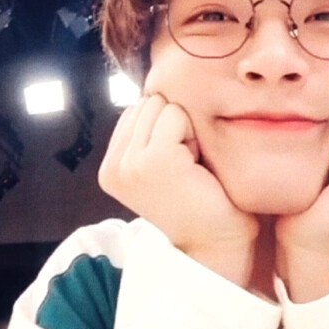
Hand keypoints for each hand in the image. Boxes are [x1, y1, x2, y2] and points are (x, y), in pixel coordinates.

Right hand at [99, 95, 258, 282]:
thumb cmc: (199, 197)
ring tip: (189, 167)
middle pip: (149, 102)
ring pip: (163, 105)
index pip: (138, 108)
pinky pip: (177, 114)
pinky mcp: (153, 160)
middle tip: (186, 167)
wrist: (217, 242)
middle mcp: (113, 166)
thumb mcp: (160, 160)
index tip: (176, 166)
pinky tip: (194, 167)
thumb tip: (155, 87)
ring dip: (184, 129)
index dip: (165, 128)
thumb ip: (148, 131)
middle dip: (174, 125)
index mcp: (111, 166)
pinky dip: (192, 134)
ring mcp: (129, 164)